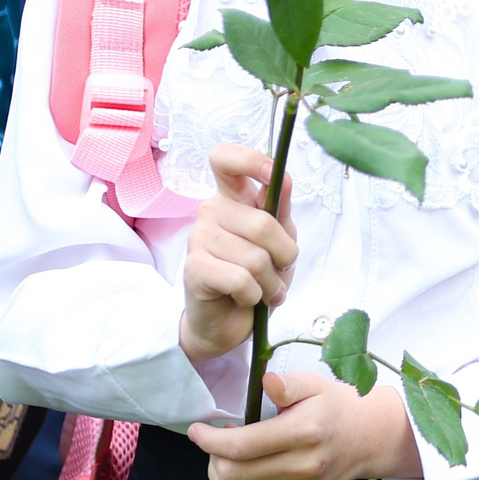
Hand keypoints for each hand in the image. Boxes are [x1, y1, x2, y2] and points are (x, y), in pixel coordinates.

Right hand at [180, 145, 297, 364]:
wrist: (230, 320)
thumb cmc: (256, 275)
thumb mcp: (279, 240)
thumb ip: (280, 209)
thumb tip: (283, 178)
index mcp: (232, 197)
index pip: (225, 159)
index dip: (249, 159)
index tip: (271, 173)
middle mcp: (211, 211)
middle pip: (263, 222)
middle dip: (284, 255)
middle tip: (278, 270)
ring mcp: (198, 238)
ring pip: (256, 257)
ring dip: (270, 282)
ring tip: (262, 288)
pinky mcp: (194, 268)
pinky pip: (241, 279)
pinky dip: (254, 295)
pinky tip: (246, 298)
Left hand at [188, 369, 422, 479]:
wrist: (368, 436)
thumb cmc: (333, 407)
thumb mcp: (313, 383)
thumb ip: (286, 383)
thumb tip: (265, 381)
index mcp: (305, 432)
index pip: (240, 446)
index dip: (208, 440)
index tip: (198, 430)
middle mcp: (306, 467)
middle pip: (233, 474)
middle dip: (213, 457)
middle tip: (218, 443)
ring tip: (226, 462)